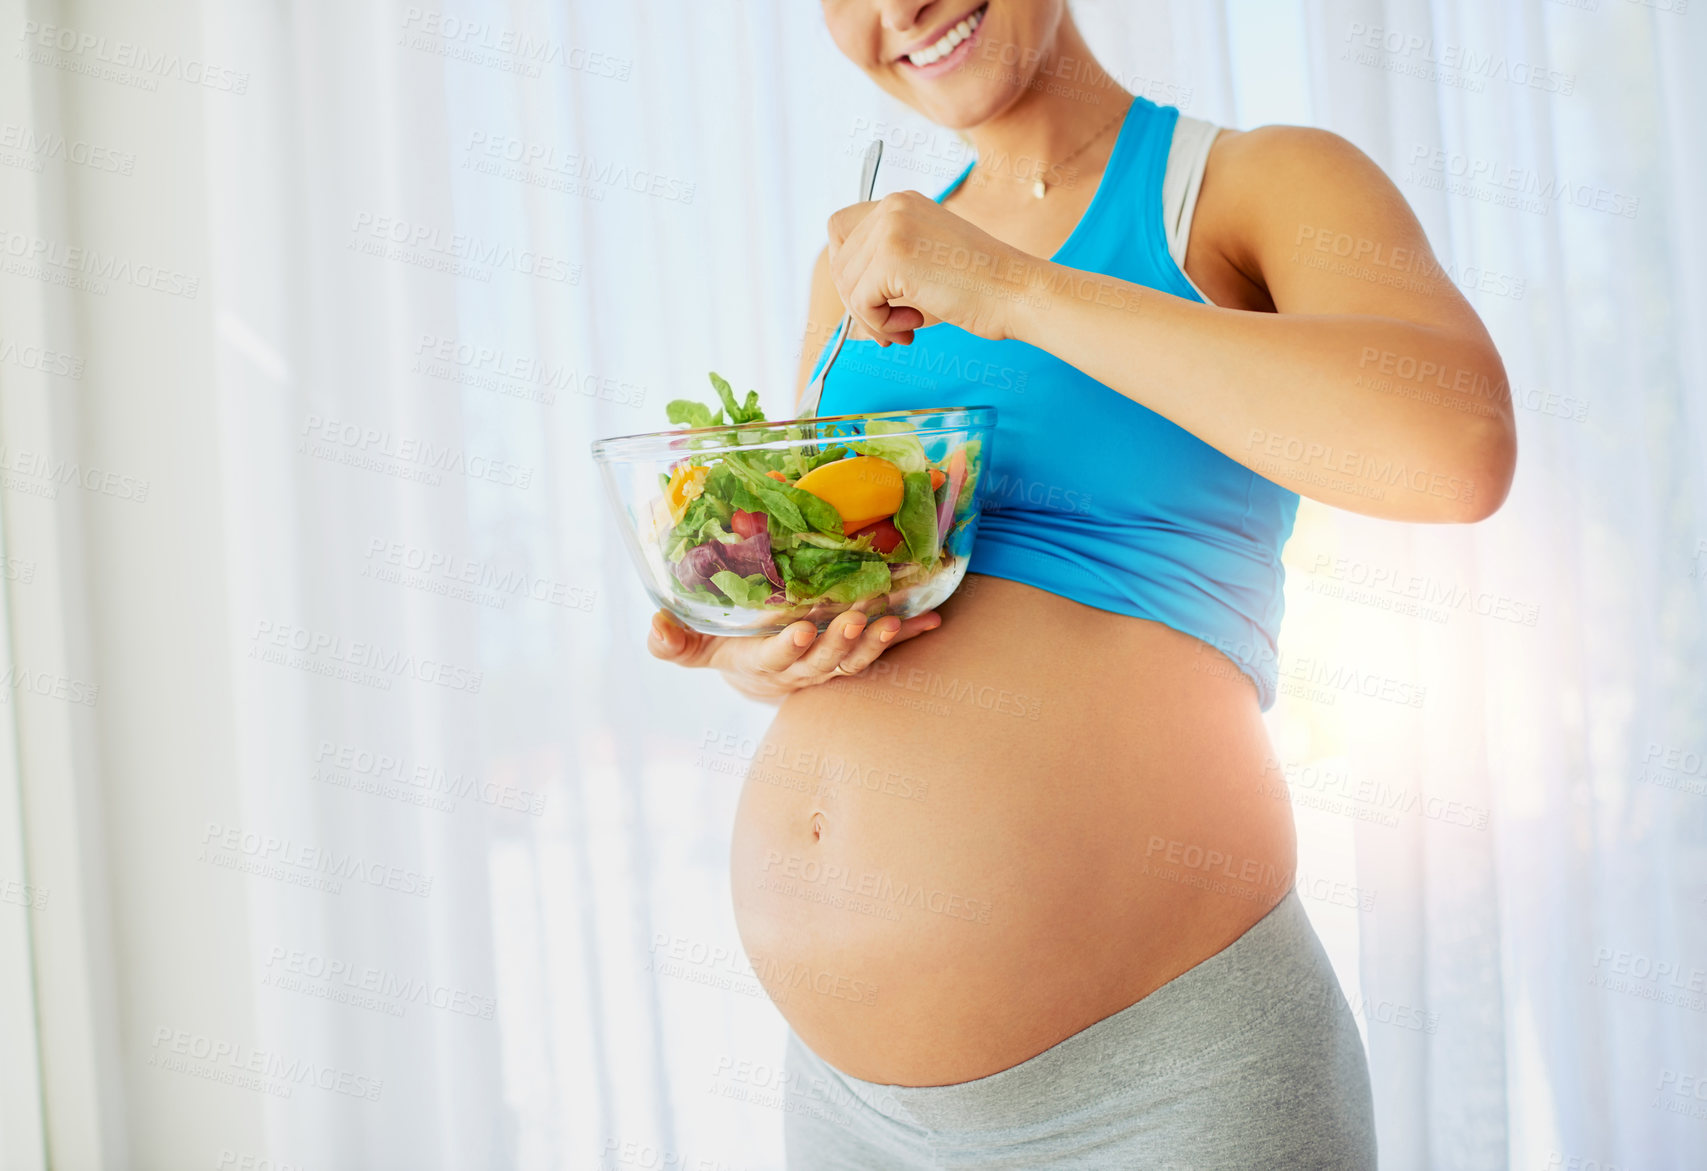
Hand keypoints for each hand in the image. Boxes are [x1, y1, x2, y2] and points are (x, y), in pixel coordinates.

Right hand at [646, 607, 942, 703]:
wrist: (767, 671)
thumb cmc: (729, 649)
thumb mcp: (698, 646)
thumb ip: (675, 642)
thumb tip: (654, 624)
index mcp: (763, 664)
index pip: (775, 659)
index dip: (787, 650)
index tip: (799, 632)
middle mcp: (803, 669)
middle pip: (824, 661)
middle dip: (840, 643)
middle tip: (855, 622)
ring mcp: (832, 664)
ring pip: (856, 660)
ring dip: (876, 643)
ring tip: (890, 623)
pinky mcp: (856, 654)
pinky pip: (885, 649)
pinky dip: (908, 635)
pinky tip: (932, 619)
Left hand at [826, 191, 1040, 345]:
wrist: (1017, 292)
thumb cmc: (980, 286)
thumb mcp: (927, 257)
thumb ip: (887, 260)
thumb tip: (846, 289)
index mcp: (901, 202)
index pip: (841, 230)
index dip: (848, 269)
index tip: (874, 297)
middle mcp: (892, 207)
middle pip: (839, 259)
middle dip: (858, 301)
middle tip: (889, 327)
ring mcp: (891, 229)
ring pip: (846, 284)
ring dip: (871, 317)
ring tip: (906, 328)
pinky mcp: (893, 258)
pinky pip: (860, 301)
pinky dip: (880, 323)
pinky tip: (913, 326)